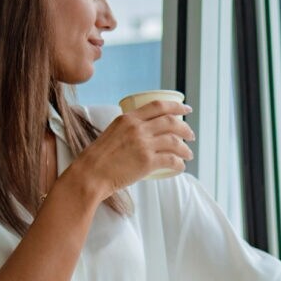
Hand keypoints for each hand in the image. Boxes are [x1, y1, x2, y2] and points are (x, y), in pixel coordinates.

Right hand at [73, 100, 194, 200]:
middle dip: (185, 128)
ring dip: (185, 148)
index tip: (186, 109)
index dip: (177, 106)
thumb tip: (142, 135)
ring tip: (188, 154)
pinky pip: (171, 160)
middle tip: (191, 135)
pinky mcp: (147, 162)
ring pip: (174, 141)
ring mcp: (143, 144)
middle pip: (171, 121)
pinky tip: (180, 167)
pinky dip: (179, 163)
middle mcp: (137, 128)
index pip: (159, 106)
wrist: (89, 175)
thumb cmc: (96, 159)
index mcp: (128, 118)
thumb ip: (127, 131)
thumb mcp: (111, 134)